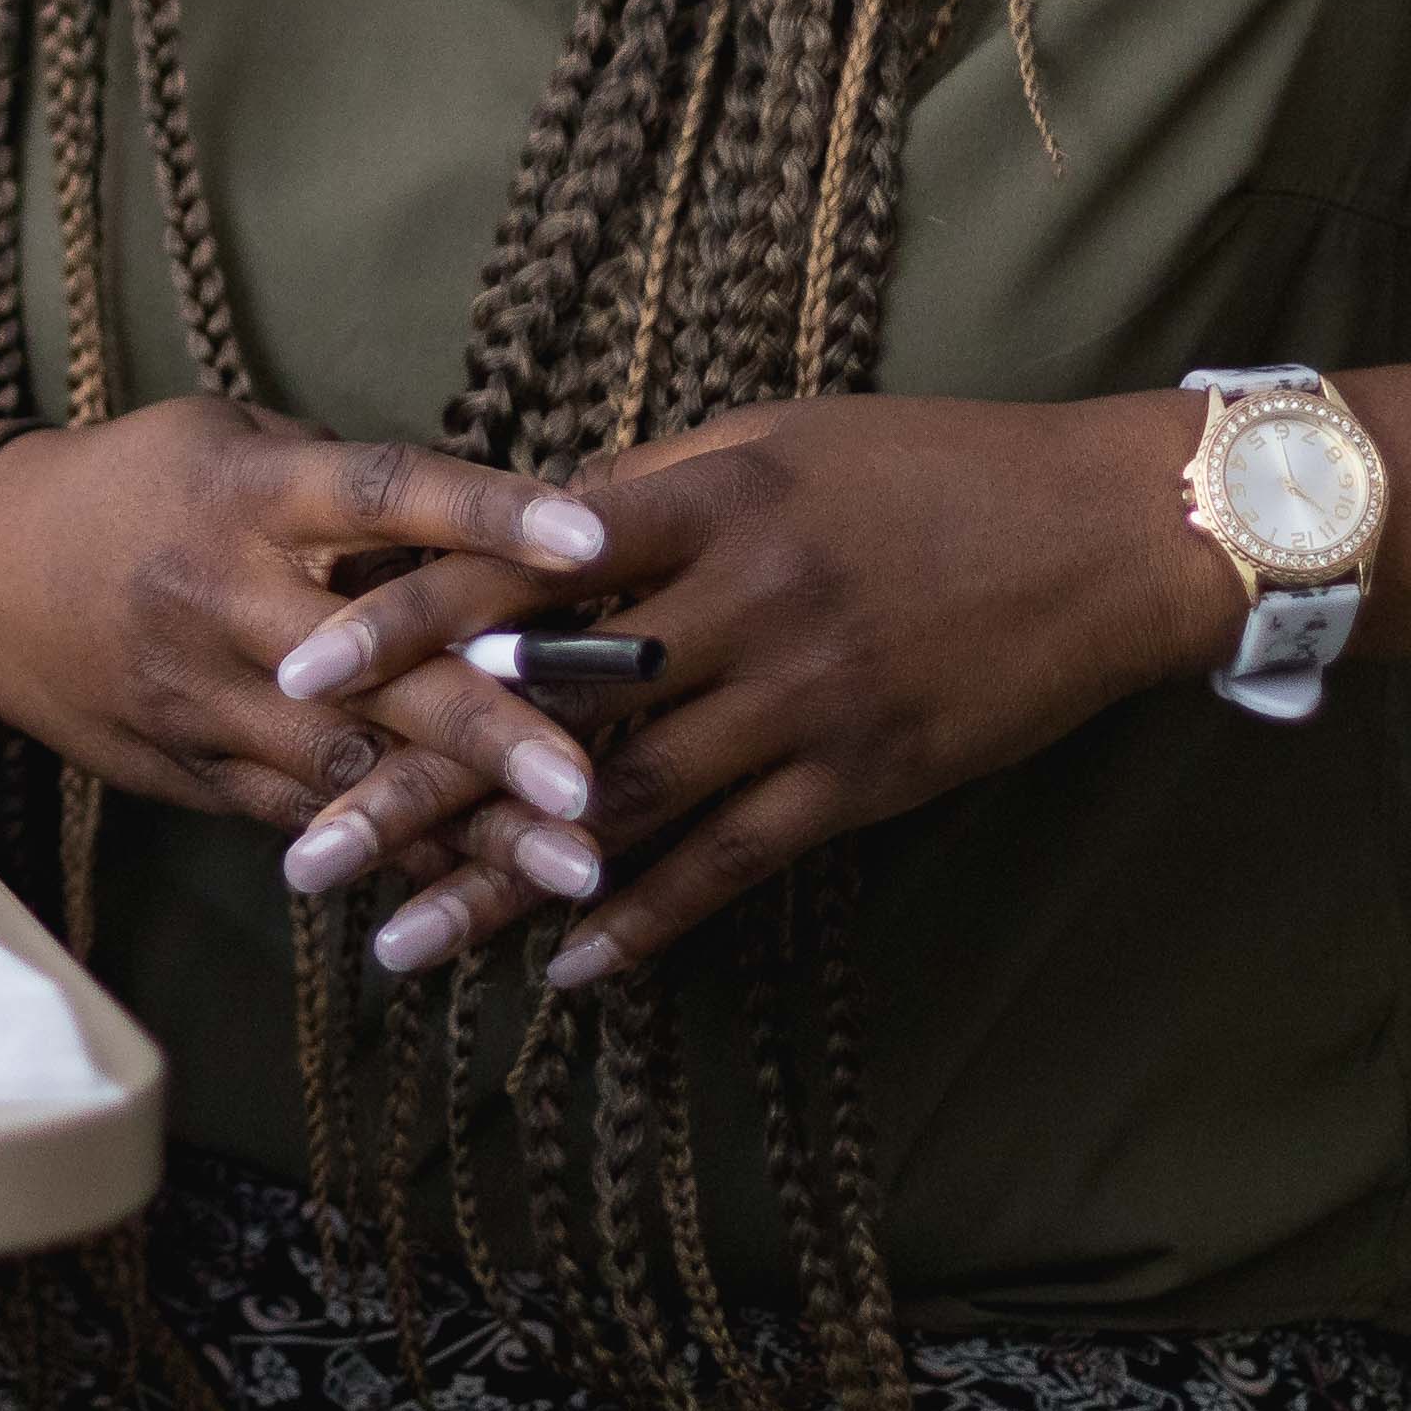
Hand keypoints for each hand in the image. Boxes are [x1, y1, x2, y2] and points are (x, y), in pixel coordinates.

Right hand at [0, 397, 621, 891]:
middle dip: (489, 730)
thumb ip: (348, 485)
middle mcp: (230, 601)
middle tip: (590, 784)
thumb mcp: (231, 442)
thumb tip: (488, 524)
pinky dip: (402, 855)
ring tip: (577, 867)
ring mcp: (210, 701)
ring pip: (352, 771)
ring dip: (470, 825)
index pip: (383, 494)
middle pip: (377, 668)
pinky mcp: (199, 773)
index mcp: (249, 497)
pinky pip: (312, 820)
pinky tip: (491, 897)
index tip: (593, 545)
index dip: (487, 514)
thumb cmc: (135, 486)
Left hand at [314, 393, 1212, 990]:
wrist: (1110, 534)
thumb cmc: (933, 464)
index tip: (301, 664)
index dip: (406, 617)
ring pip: (621, 809)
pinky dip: (643, 922)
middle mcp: (742, 605)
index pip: (521, 564)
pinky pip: (731, 865)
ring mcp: (803, 701)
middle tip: (304, 852)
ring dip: (499, 884)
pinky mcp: (860, 781)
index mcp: (708, 500)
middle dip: (415, 783)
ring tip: (393, 943)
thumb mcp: (781, 438)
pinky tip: (562, 972)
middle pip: (544, 708)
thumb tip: (527, 518)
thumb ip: (652, 482)